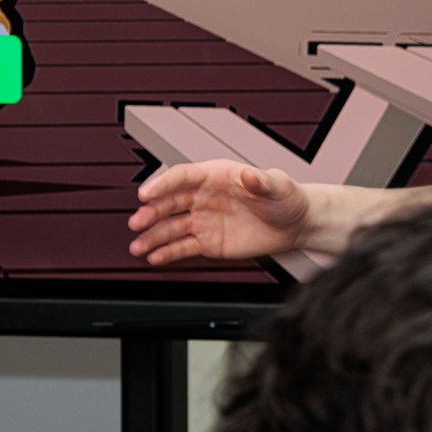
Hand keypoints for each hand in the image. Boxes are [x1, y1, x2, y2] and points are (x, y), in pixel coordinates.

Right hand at [128, 160, 308, 264]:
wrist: (294, 224)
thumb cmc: (285, 198)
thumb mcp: (278, 185)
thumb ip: (262, 181)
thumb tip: (248, 174)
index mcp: (215, 175)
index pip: (182, 176)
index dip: (162, 184)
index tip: (146, 193)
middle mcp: (203, 197)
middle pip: (170, 202)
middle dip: (151, 212)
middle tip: (137, 222)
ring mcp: (203, 220)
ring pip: (171, 227)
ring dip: (152, 236)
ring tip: (138, 246)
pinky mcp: (207, 242)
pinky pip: (183, 247)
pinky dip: (167, 252)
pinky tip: (154, 257)